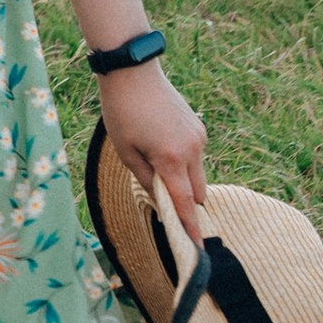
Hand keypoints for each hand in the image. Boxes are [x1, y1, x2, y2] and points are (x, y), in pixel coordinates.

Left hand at [97, 57, 208, 233]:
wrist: (134, 73)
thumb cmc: (122, 113)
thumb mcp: (126, 152)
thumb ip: (146, 181)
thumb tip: (162, 201)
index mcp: (170, 159)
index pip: (185, 203)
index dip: (190, 228)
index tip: (198, 249)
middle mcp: (192, 150)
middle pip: (198, 192)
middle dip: (187, 203)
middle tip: (166, 205)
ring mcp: (199, 137)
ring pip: (198, 174)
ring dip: (184, 179)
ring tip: (154, 162)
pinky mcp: (199, 128)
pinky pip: (196, 156)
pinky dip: (184, 162)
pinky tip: (161, 145)